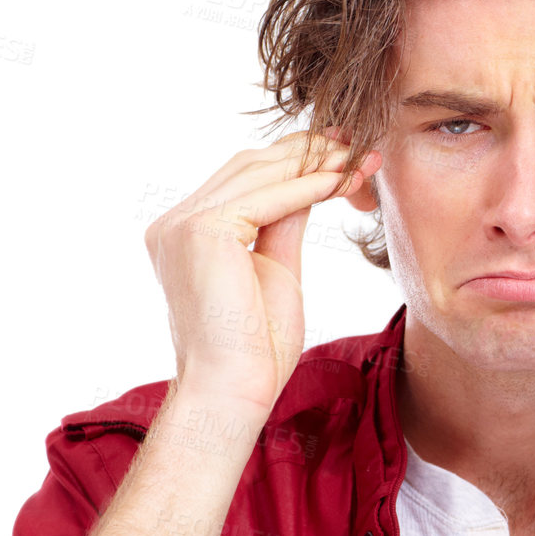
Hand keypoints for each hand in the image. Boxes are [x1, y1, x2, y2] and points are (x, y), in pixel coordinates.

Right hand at [143, 129, 379, 413]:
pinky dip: (308, 187)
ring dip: (314, 164)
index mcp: (186, 233)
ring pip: (258, 174)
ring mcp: (182, 225)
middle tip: (358, 145)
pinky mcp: (202, 231)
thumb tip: (310, 181)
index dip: (293, 162)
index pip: (244, 181)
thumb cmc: (256, 350)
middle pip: (249, 168)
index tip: (341, 154)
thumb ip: (284, 223)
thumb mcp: (276, 270)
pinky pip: (266, 198)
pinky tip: (342, 182)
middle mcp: (174, 223)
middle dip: (307, 153)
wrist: (233, 390)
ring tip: (360, 159)